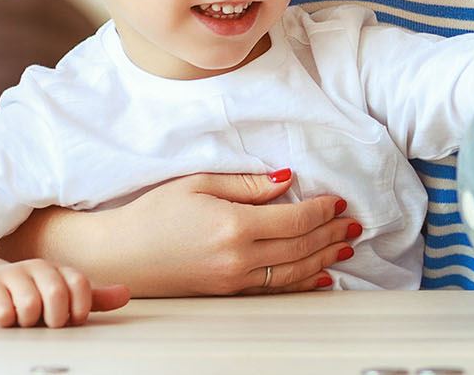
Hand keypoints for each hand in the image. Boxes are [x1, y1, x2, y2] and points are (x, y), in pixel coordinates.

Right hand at [0, 260, 127, 327]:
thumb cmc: (33, 295)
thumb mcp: (64, 297)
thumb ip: (93, 298)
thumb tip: (125, 294)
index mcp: (60, 270)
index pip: (80, 284)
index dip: (80, 307)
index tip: (73, 320)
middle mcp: (38, 268)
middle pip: (56, 294)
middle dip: (54, 318)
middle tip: (46, 323)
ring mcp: (12, 275)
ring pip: (29, 305)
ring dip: (27, 322)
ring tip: (23, 320)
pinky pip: (3, 312)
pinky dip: (6, 321)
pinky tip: (4, 317)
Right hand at [10, 171, 357, 296]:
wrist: (118, 254)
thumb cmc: (152, 213)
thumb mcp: (198, 184)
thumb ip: (247, 184)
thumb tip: (286, 181)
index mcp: (234, 226)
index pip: (294, 219)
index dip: (322, 210)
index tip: (339, 201)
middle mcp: (237, 258)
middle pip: (299, 247)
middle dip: (331, 235)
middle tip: (355, 224)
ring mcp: (232, 280)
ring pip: (292, 271)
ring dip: (323, 259)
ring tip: (346, 247)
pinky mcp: (225, 292)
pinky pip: (273, 289)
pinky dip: (301, 283)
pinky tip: (319, 278)